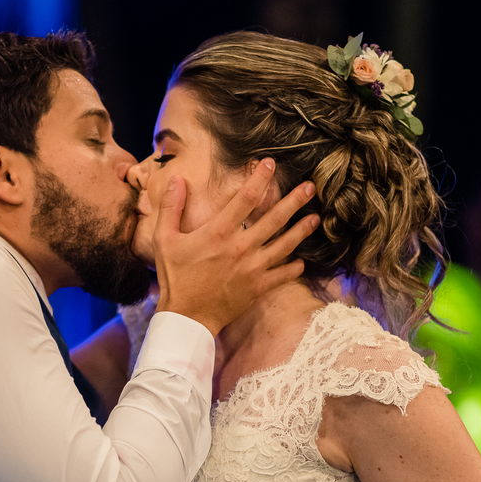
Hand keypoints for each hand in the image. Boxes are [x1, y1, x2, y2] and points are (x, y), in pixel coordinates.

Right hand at [153, 160, 318, 335]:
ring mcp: (253, 268)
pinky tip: (302, 261)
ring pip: (285, 245)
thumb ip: (171, 208)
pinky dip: (295, 268)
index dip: (260, 178)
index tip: (270, 164)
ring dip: (302, 230)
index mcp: (219, 232)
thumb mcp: (165, 239)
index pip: (246, 198)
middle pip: (275, 219)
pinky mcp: (258, 287)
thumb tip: (176, 179)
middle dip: (295, 200)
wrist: (187, 317)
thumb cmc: (175, 277)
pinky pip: (283, 275)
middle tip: (311, 187)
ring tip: (315, 218)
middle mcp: (241, 247)